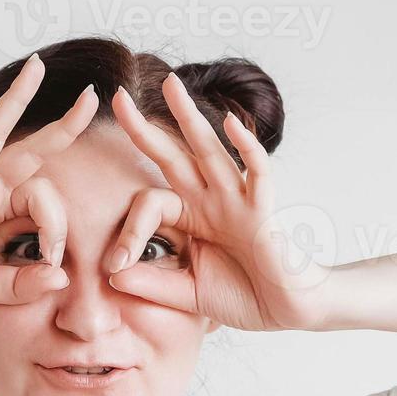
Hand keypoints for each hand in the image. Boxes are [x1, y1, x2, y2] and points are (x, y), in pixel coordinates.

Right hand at [0, 54, 97, 311]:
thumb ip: (22, 285)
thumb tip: (60, 279)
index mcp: (2, 211)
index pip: (43, 198)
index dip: (55, 226)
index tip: (51, 259)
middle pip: (31, 149)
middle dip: (63, 124)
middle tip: (91, 96)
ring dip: (15, 98)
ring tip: (37, 66)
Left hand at [104, 74, 329, 331]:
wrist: (287, 310)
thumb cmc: (242, 296)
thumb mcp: (185, 294)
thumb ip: (151, 283)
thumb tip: (110, 275)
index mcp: (190, 217)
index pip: (149, 204)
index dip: (128, 231)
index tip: (115, 265)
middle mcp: (210, 201)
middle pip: (173, 155)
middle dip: (145, 128)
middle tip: (118, 97)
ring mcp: (237, 201)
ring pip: (210, 151)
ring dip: (189, 117)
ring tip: (170, 85)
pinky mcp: (263, 211)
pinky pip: (256, 173)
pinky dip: (246, 148)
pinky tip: (232, 124)